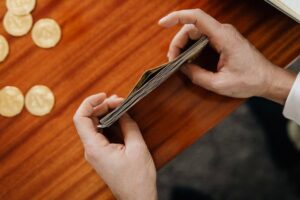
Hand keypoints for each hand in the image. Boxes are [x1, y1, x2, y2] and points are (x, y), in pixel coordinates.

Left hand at [73, 93, 156, 199]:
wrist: (137, 198)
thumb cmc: (137, 178)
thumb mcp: (137, 147)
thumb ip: (128, 125)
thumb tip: (123, 110)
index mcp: (95, 148)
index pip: (80, 118)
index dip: (89, 103)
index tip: (104, 96)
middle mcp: (91, 150)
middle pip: (87, 120)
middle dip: (101, 106)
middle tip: (118, 100)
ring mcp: (95, 152)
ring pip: (93, 126)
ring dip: (104, 113)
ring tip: (119, 105)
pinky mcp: (101, 154)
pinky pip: (100, 133)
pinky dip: (108, 122)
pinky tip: (119, 117)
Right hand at [159, 9, 295, 103]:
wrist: (267, 80)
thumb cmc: (249, 80)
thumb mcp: (219, 84)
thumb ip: (197, 76)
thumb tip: (182, 68)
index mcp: (223, 37)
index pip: (196, 18)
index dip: (177, 17)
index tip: (162, 23)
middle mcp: (222, 31)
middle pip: (192, 28)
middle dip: (178, 42)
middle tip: (172, 60)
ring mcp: (223, 35)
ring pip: (196, 33)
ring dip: (184, 45)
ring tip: (178, 61)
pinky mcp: (223, 41)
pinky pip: (202, 38)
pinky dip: (191, 47)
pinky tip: (188, 59)